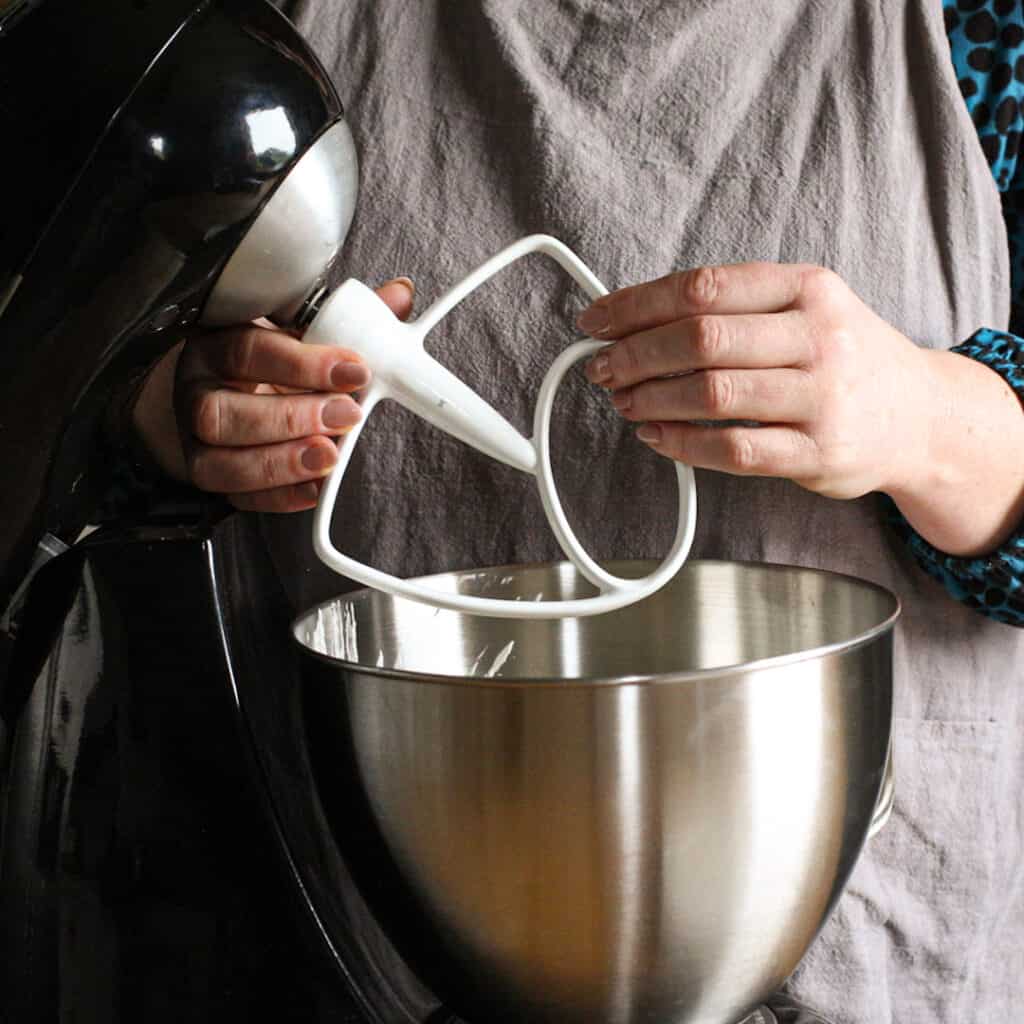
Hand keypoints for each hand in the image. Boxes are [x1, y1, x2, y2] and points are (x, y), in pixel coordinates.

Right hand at [131, 278, 414, 512]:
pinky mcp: (207, 477)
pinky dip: (278, 497)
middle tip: (346, 414)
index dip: (303, 363)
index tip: (355, 369)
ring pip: (221, 460)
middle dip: (292, 417)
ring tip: (328, 456)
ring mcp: (196, 440)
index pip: (250, 350)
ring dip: (281, 462)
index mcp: (218, 345)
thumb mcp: (298, 334)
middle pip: (225, 411)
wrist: (219, 395)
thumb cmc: (264, 362)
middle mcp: (198, 392)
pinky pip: (235, 496)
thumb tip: (399, 295)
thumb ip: (346, 320)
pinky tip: (314, 487)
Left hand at [577, 262, 1023, 555]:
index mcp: (808, 288)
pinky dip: (681, 444)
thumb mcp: (808, 309)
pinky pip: (732, 449)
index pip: (703, 288)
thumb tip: (635, 320)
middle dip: (635, 354)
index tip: (595, 320)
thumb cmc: (845, 358)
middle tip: (601, 368)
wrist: (922, 417)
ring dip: (650, 399)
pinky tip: (656, 436)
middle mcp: (819, 336)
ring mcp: (823, 397)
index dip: (637, 305)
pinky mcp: (818, 453)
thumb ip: (736, 309)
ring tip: (624, 402)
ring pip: (712, 393)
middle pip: (701, 338)